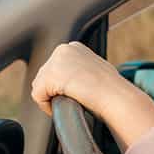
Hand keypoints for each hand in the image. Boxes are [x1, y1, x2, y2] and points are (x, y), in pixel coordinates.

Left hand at [31, 42, 153, 152]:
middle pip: (44, 76)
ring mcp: (54, 62)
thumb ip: (80, 70)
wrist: (115, 96)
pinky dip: (47, 106)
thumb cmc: (112, 90)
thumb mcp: (96, 71)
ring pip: (40, 86)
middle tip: (73, 100)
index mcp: (73, 47)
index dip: (62, 84)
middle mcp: (62, 50)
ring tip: (71, 102)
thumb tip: (75, 81)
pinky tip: (65, 106)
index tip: (76, 93)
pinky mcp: (49, 77)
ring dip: (52, 98)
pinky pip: (38, 97)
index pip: (55, 68)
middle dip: (55, 90)